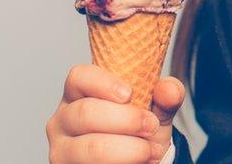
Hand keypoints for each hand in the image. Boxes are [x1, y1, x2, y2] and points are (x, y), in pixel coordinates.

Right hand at [46, 63, 185, 162]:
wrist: (138, 161)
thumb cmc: (139, 129)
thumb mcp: (155, 109)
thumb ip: (166, 96)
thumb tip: (169, 90)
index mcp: (80, 93)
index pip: (79, 77)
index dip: (103, 83)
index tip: (129, 94)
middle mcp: (63, 119)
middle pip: (85, 113)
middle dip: (127, 120)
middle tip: (151, 126)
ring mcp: (62, 148)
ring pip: (91, 147)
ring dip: (129, 150)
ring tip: (151, 151)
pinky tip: (139, 163)